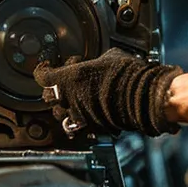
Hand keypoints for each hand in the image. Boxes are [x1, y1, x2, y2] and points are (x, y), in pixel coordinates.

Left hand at [33, 47, 183, 137]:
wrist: (144, 96)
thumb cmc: (128, 74)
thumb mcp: (108, 57)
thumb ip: (94, 62)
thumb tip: (96, 61)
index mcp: (68, 79)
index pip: (43, 76)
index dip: (43, 71)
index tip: (46, 67)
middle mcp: (70, 100)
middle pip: (48, 98)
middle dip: (52, 90)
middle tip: (60, 84)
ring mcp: (80, 116)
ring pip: (60, 116)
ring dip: (63, 108)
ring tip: (73, 101)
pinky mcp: (92, 129)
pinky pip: (78, 127)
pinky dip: (78, 122)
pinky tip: (85, 115)